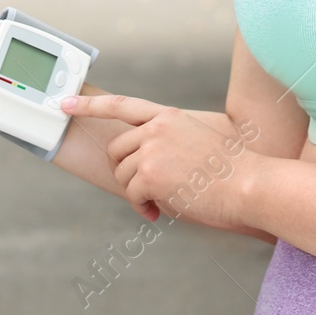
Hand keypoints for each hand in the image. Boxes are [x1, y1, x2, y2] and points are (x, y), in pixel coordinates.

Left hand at [61, 94, 258, 232]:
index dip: (89, 105)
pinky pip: (132, 194)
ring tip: (160, 201)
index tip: (64, 103)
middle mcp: (157, 128)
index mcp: (169, 116)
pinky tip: (160, 211)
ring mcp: (152, 149)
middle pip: (116, 149)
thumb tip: (141, 160)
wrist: (251, 185)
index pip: (121, 105)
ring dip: (137, 192)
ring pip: (123, 174)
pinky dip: (142, 207)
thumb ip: (168, 141)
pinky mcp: (150, 173)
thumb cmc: (232, 170)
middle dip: (124, 172)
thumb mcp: (199, 140)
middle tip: (146, 189)